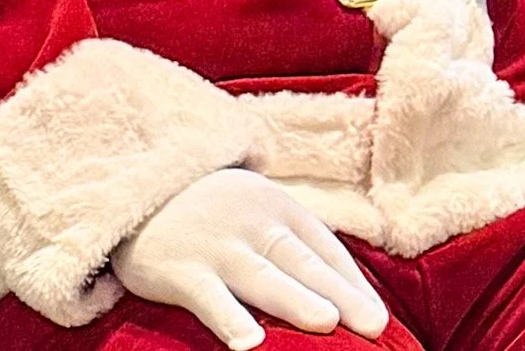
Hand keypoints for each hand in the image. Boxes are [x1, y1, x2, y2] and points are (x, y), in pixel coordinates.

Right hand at [110, 168, 390, 349]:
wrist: (145, 188)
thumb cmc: (218, 213)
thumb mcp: (261, 216)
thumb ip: (296, 247)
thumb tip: (343, 294)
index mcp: (283, 211)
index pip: (326, 250)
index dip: (354, 284)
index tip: (379, 318)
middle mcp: (257, 226)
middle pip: (304, 263)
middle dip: (342, 294)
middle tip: (375, 324)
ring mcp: (220, 247)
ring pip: (263, 277)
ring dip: (296, 300)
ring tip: (328, 322)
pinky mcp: (182, 271)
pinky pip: (208, 297)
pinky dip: (228, 318)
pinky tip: (248, 344)